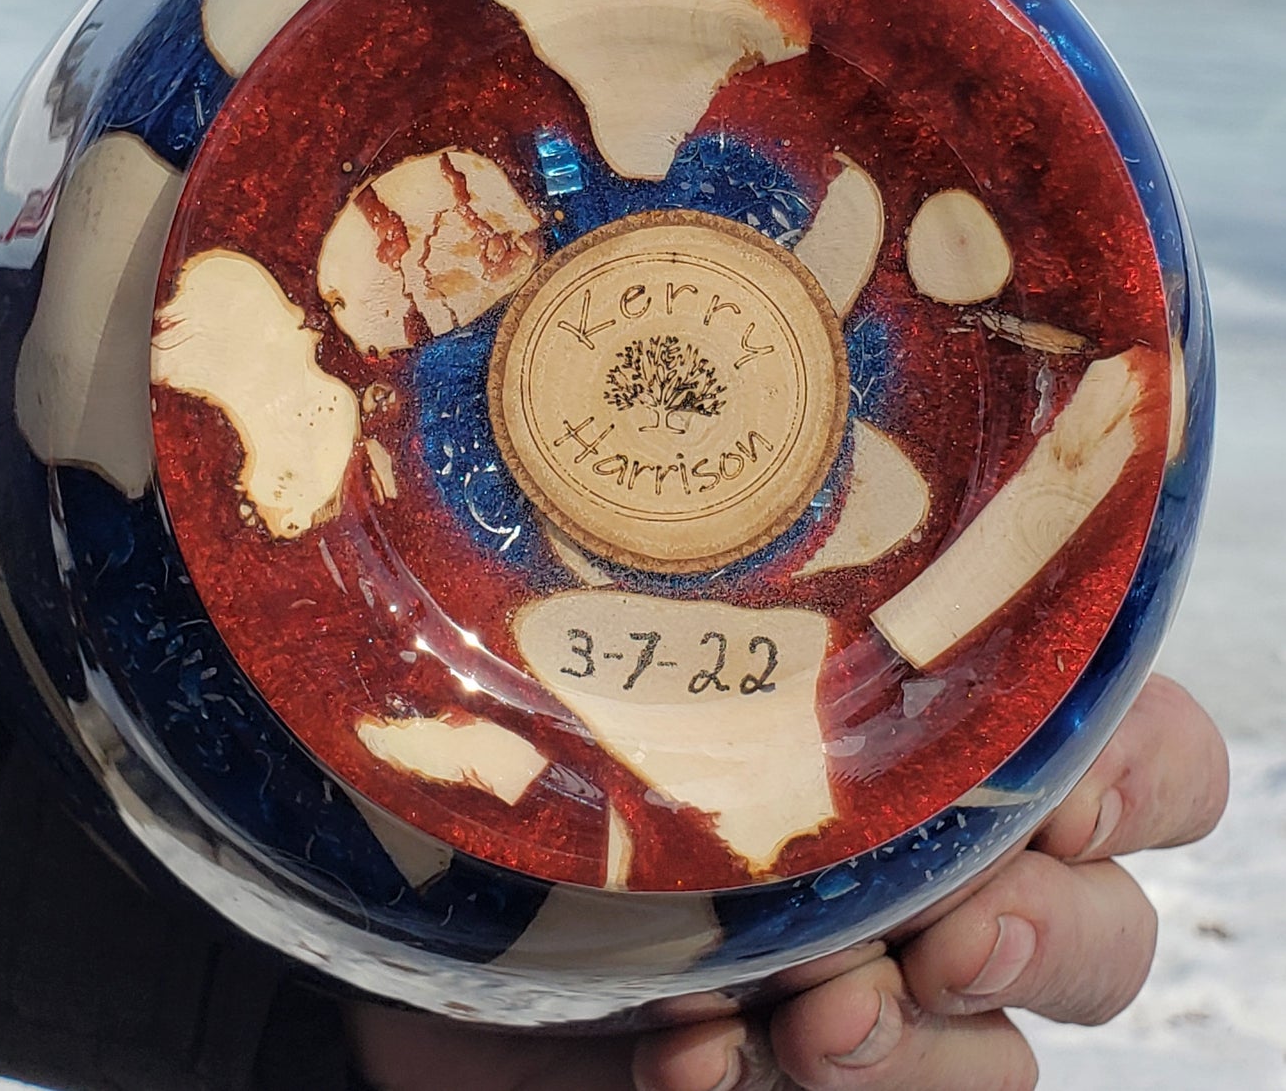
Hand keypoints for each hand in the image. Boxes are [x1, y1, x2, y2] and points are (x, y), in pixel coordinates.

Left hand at [342, 674, 1226, 1090]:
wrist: (424, 933)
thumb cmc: (517, 751)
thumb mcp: (604, 651)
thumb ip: (704, 603)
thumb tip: (762, 517)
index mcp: (909, 717)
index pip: (1126, 736)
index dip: (1129, 768)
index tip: (1050, 797)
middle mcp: (927, 846)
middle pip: (1108, 905)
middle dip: (1047, 927)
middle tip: (944, 930)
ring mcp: (880, 975)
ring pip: (1022, 1029)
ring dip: (929, 1036)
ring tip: (808, 1017)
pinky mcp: (830, 1076)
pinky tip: (700, 1061)